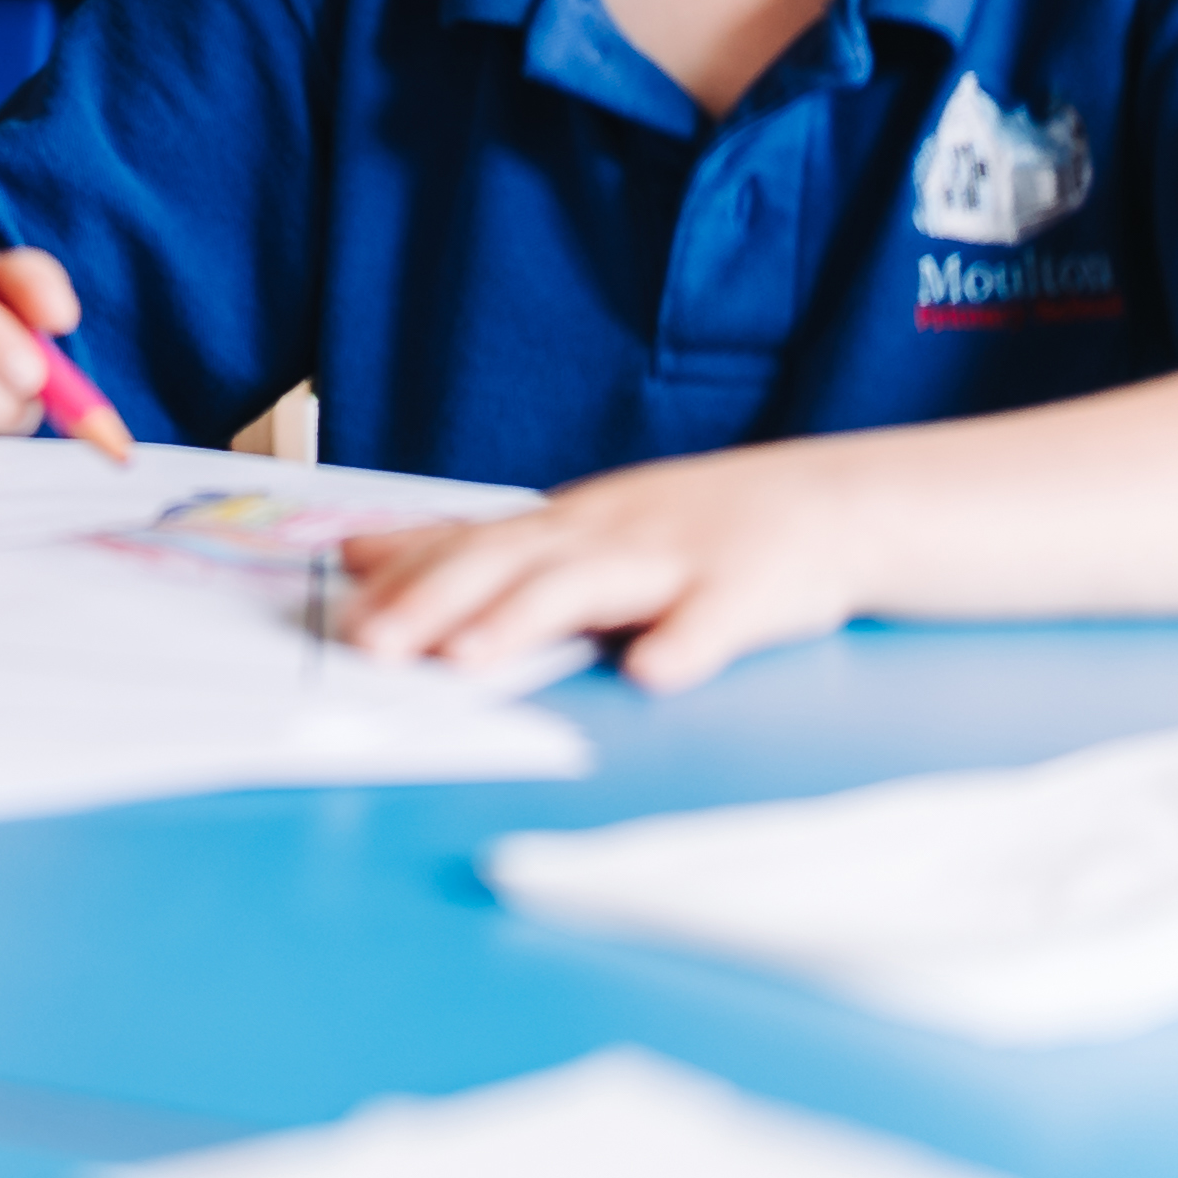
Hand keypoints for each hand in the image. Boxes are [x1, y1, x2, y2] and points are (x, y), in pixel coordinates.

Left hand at [334, 447, 872, 690]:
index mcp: (567, 525)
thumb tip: (360, 553)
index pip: (469, 544)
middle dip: (432, 602)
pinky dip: (683, 643)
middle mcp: (608, 534)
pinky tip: (651, 675)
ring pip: (590, 585)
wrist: (843, 502)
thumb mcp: (581, 528)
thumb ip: (479, 545)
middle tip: (370, 646)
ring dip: (523, 620)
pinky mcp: (753, 590)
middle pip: (508, 561)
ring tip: (466, 659)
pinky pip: (716, 618)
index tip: (333, 610)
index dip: (402, 578)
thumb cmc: (697, 528)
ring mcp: (678, 558)